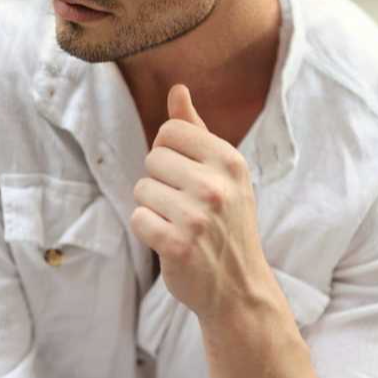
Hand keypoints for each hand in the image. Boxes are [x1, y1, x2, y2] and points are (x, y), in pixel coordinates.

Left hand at [130, 84, 287, 320]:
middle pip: (153, 158)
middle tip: (185, 206)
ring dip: (153, 207)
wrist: (239, 287)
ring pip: (142, 189)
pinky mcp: (178, 245)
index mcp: (230, 161)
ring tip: (180, 224)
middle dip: (160, 181)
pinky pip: (138, 219)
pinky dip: (148, 231)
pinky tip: (170, 241)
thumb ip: (196, 130)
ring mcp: (197, 216)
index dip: (169, 152)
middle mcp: (216, 185)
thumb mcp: (223, 173)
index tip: (187, 176)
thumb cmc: (227, 224)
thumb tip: (177, 90)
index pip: (170, 130)